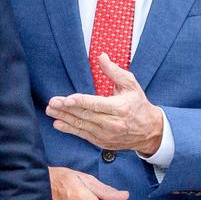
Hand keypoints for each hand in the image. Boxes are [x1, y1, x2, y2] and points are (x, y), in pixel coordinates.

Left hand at [45, 54, 163, 154]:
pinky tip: (58, 123)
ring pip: (82, 126)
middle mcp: (113, 123)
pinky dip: (70, 130)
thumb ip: (114, 71)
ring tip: (50, 110)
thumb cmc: (138, 105)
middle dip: (66, 109)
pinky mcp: (102, 142)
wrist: (150, 131)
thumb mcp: (131, 85)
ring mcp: (107, 135)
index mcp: (120, 108)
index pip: (97, 105)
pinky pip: (83, 135)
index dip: (81, 102)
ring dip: (64, 118)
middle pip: (86, 115)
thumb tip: (101, 56)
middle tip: (52, 102)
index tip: (67, 99)